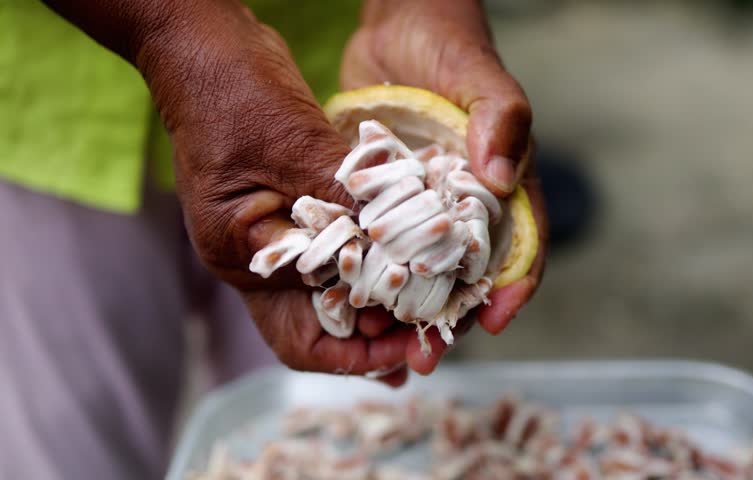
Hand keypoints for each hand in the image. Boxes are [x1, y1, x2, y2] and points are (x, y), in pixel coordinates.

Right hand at [126, 1, 413, 383]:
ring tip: (430, 304)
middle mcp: (255, 257)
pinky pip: (338, 251)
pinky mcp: (291, 209)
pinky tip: (409, 259)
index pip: (301, 337)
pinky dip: (372, 260)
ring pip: (332, 293)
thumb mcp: (292, 143)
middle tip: (429, 332)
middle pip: (320, 327)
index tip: (410, 346)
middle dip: (374, 338)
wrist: (205, 46)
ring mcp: (271, 235)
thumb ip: (342, 196)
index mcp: (240, 254)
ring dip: (379, 301)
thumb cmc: (231, 89)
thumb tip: (397, 243)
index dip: (359, 354)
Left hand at [341, 0, 546, 366]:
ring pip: (419, 271)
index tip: (493, 318)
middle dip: (448, 319)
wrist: (396, 22)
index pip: (520, 246)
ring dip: (405, 311)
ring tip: (381, 345)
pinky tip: (349, 302)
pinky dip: (370, 277)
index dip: (512, 287)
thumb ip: (502, 118)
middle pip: (465, 275)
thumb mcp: (481, 77)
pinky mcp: (383, 198)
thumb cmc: (449, 45)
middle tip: (422, 357)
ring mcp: (422, 205)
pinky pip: (380, 245)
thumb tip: (501, 179)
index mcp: (502, 185)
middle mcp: (464, 204)